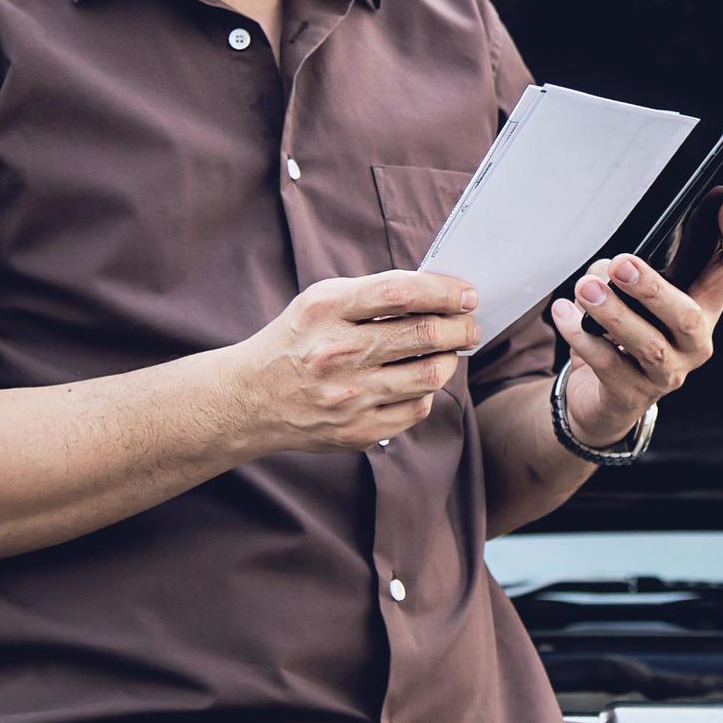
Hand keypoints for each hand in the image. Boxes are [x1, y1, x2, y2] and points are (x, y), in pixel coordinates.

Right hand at [233, 269, 482, 452]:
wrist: (250, 400)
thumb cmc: (298, 340)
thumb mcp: (321, 302)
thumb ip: (375, 293)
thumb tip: (442, 294)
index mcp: (327, 310)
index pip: (401, 292)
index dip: (444, 291)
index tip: (468, 295)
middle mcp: (337, 353)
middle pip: (424, 334)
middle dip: (462, 327)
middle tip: (472, 325)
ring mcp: (348, 396)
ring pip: (430, 375)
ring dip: (451, 359)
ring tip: (449, 350)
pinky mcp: (357, 431)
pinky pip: (417, 408)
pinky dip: (427, 391)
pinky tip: (419, 380)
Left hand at [551, 195, 722, 444]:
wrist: (602, 398)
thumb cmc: (623, 335)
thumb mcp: (633, 298)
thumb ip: (625, 277)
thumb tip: (606, 273)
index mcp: (704, 308)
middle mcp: (694, 343)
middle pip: (688, 316)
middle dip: (654, 289)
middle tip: (621, 264)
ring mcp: (667, 374)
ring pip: (649, 345)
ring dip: (615, 313)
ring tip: (586, 289)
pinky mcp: (632, 396)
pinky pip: (608, 364)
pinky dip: (582, 337)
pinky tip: (565, 315)